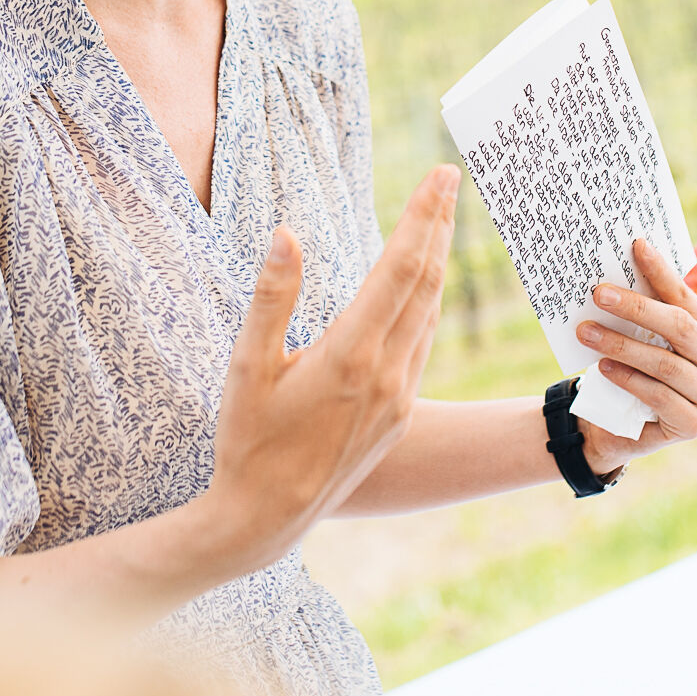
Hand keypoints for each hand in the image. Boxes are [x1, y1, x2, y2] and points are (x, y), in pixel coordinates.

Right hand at [204, 165, 458, 571]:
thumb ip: (272, 298)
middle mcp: (387, 374)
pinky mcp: (400, 414)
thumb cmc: (248, 441)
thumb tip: (286, 234)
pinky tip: (424, 287)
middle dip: (438, 226)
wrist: (268, 519)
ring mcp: (399, 396)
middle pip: (425, 282)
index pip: (400, 269)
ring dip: (436, 262)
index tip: (440, 176)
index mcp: (351, 355)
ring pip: (429, 313)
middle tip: (448, 180)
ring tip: (440, 221)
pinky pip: (422, 344)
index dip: (423, 217)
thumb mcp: (248, 368)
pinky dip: (427, 304)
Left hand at [574, 237, 696, 474]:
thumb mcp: (634, 337)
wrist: (617, 426)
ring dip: (622, 345)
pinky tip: (603, 368)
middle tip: (599, 294)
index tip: (637, 247)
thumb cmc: (628, 370)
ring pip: (665, 364)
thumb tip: (612, 270)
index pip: (685, 298)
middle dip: (637, 308)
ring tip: (587, 333)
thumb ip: (636, 311)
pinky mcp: (692, 425)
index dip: (662, 272)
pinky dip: (629, 379)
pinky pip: (659, 396)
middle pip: (680, 328)